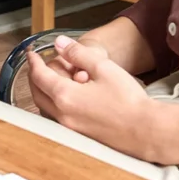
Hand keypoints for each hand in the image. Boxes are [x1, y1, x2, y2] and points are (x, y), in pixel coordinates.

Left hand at [27, 35, 156, 160]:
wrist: (147, 131)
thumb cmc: (128, 99)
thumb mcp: (102, 67)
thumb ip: (77, 53)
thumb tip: (58, 43)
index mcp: (65, 96)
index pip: (39, 76)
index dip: (33, 62)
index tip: (31, 52)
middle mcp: (63, 114)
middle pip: (37, 93)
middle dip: (34, 76)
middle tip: (37, 64)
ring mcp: (70, 128)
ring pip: (45, 107)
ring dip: (42, 91)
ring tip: (50, 77)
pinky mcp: (80, 135)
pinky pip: (56, 117)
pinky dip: (53, 104)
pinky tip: (65, 96)